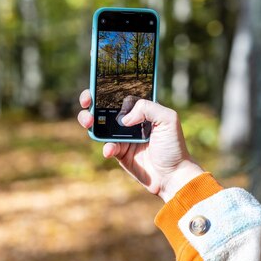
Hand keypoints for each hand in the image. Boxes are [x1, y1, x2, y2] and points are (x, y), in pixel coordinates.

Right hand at [77, 90, 203, 201]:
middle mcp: (130, 120)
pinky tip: (110, 150)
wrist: (173, 176)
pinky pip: (106, 146)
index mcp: (141, 108)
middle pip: (104, 106)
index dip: (107, 87)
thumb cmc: (174, 146)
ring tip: (89, 122)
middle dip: (90, 101)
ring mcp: (123, 136)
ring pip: (99, 125)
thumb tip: (124, 118)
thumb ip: (148, 108)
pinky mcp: (119, 152)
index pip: (121, 93)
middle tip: (87, 102)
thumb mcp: (168, 119)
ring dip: (89, 120)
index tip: (96, 85)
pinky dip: (106, 147)